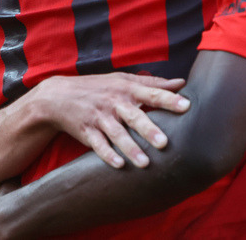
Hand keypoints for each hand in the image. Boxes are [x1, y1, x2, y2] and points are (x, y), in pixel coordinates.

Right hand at [30, 73, 189, 168]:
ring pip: (117, 134)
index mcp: (126, 88)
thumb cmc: (99, 88)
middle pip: (134, 115)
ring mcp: (99, 117)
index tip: (186, 106)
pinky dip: (107, 155)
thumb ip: (152, 83)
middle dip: (148, 129)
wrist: (59, 95)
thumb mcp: (123, 80)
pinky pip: (97, 144)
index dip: (168, 99)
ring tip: (145, 163)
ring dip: (130, 148)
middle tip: (165, 142)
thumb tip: (181, 83)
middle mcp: (114, 102)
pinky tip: (119, 165)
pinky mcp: (86, 131)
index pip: (151, 92)